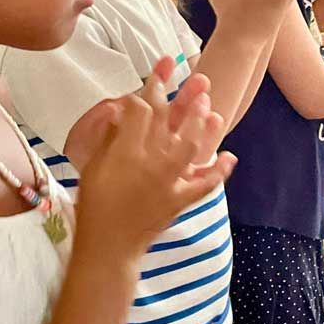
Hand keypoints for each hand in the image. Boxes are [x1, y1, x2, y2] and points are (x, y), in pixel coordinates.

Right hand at [75, 64, 235, 261]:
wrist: (108, 245)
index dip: (149, 90)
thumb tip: (120, 110)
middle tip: (197, 79)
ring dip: (202, 124)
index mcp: (126, 151)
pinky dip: (218, 171)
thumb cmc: (94, 205)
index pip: (141, 111)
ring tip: (210, 106)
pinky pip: (204, 184)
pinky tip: (229, 156)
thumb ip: (109, 137)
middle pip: (169, 121)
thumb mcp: (94, 166)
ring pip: (191, 146)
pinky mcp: (180, 200)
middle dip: (183, 96)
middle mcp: (151, 162)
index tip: (155, 78)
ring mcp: (168, 182)